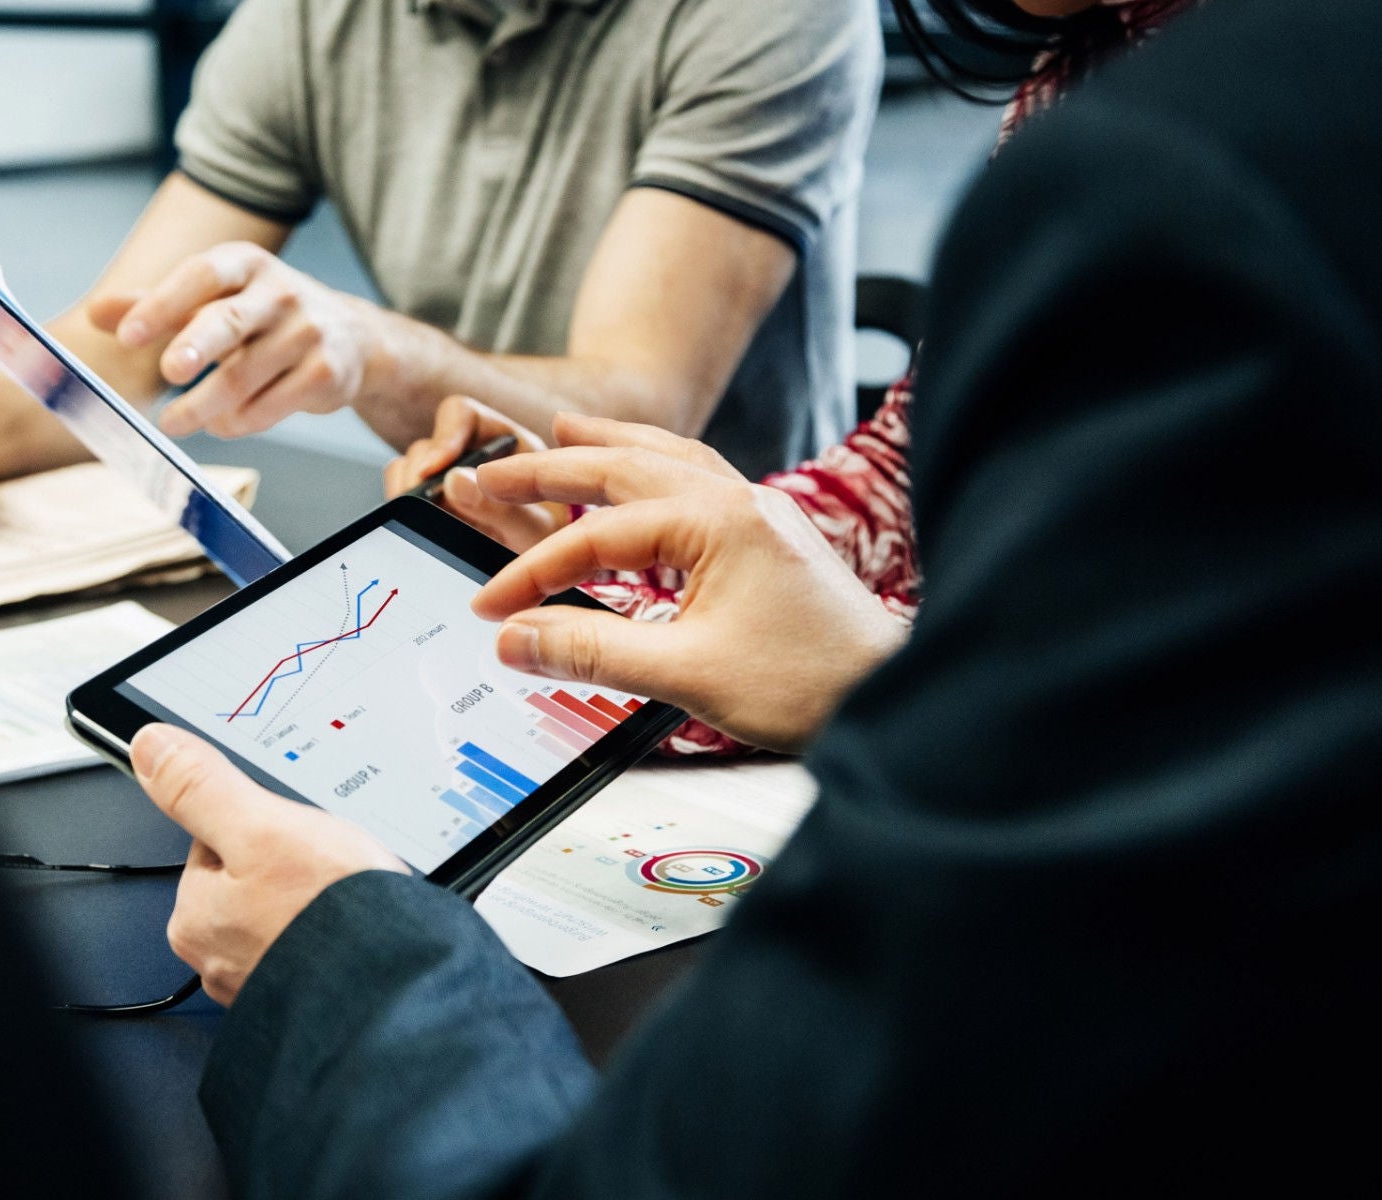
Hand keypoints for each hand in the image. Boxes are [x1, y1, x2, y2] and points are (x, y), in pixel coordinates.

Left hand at [90, 243, 387, 439]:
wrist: (350, 338)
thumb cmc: (264, 316)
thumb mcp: (215, 297)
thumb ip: (157, 304)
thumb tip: (96, 312)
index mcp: (246, 264)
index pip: (201, 276)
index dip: (162, 303)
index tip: (126, 334)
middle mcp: (280, 292)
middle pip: (229, 321)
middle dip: (196, 346)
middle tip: (169, 371)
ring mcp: (307, 333)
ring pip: (244, 377)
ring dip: (202, 406)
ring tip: (174, 423)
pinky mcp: (324, 374)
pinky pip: (270, 407)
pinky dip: (237, 422)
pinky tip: (222, 422)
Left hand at [132, 724, 410, 1005]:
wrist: (399, 986)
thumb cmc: (330, 917)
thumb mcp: (262, 827)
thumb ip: (203, 787)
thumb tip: (150, 747)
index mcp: (194, 916)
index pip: (215, 841)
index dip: (261, 824)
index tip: (291, 831)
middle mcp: (218, 958)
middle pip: (250, 877)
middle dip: (290, 865)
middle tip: (327, 866)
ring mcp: (263, 980)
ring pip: (284, 911)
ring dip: (315, 900)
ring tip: (348, 896)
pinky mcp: (304, 992)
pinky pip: (312, 945)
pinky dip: (334, 932)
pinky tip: (357, 925)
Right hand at [381, 396, 563, 551]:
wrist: (546, 571)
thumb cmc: (552, 541)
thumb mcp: (537, 529)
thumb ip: (503, 509)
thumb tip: (453, 481)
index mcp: (503, 442)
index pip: (461, 415)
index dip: (443, 437)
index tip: (433, 471)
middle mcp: (470, 454)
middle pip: (425, 448)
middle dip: (417, 480)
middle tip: (419, 512)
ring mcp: (446, 479)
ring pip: (406, 471)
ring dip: (408, 499)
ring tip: (426, 528)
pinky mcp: (430, 505)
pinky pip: (401, 499)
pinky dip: (406, 515)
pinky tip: (424, 535)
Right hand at [470, 435, 907, 753]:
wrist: (890, 694)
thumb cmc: (809, 684)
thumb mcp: (688, 673)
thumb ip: (592, 651)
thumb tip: (516, 640)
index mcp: (717, 522)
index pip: (597, 537)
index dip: (533, 573)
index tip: (491, 609)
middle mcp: (739, 501)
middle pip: (626, 464)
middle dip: (551, 466)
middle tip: (491, 471)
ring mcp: (759, 513)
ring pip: (668, 456)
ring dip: (610, 443)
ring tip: (563, 428)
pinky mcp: (770, 535)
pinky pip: (700, 476)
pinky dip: (656, 463)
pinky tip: (646, 472)